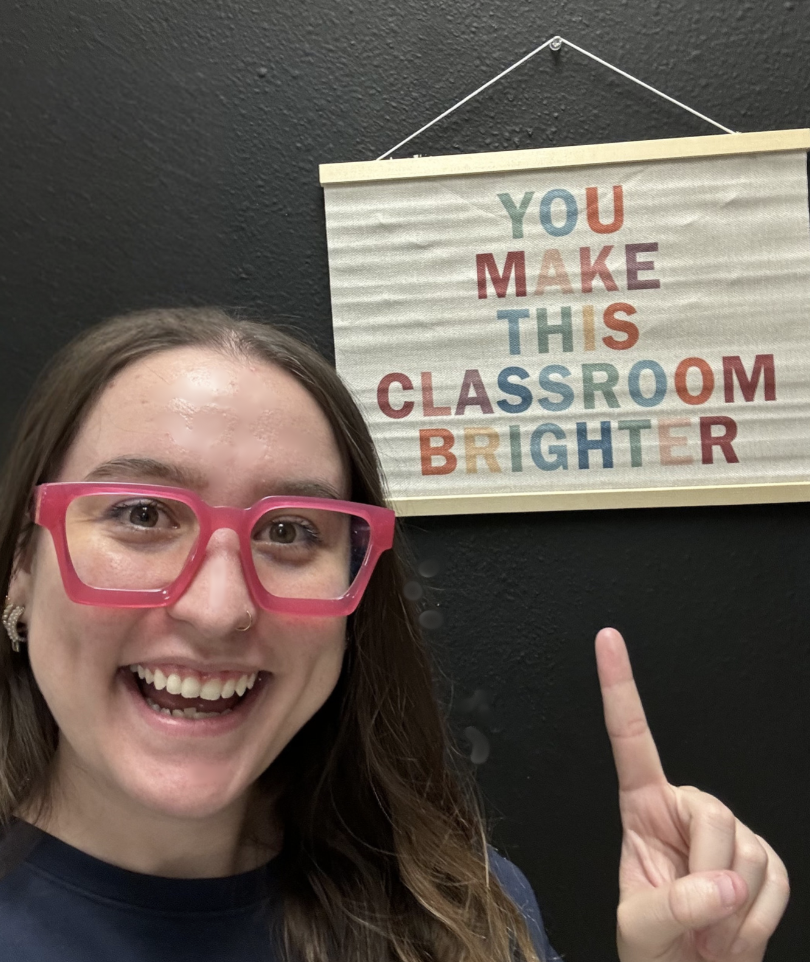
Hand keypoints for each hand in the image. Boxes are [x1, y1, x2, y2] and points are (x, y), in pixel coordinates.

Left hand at [596, 627, 788, 961]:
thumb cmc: (653, 949)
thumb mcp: (640, 931)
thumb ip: (672, 906)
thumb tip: (723, 883)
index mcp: (641, 809)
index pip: (629, 739)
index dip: (619, 687)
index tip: (606, 638)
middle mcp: (685, 809)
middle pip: (713, 814)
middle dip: (709, 875)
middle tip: (696, 921)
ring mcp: (730, 833)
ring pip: (749, 849)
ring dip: (733, 910)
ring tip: (709, 931)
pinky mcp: (766, 859)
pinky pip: (779, 880)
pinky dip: (760, 920)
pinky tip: (737, 927)